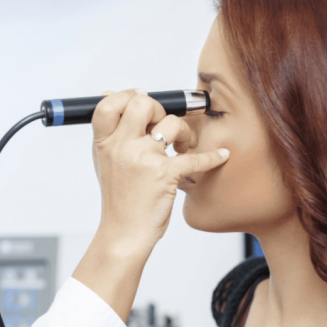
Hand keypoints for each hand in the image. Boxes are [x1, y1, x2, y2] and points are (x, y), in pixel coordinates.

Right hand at [73, 88, 228, 320]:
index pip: (108, 104)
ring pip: (172, 124)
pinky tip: (221, 156)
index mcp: (104, 143)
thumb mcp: (105, 160)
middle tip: (165, 122)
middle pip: (142, 103)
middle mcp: (121, 147)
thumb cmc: (119, 197)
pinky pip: (196, 157)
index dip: (126, 95)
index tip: (140, 98)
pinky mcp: (164, 175)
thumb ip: (109, 130)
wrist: (124, 232)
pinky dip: (213, 156)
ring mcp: (143, 159)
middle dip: (160, 107)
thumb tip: (108, 94)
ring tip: (185, 144)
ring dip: (185, 131)